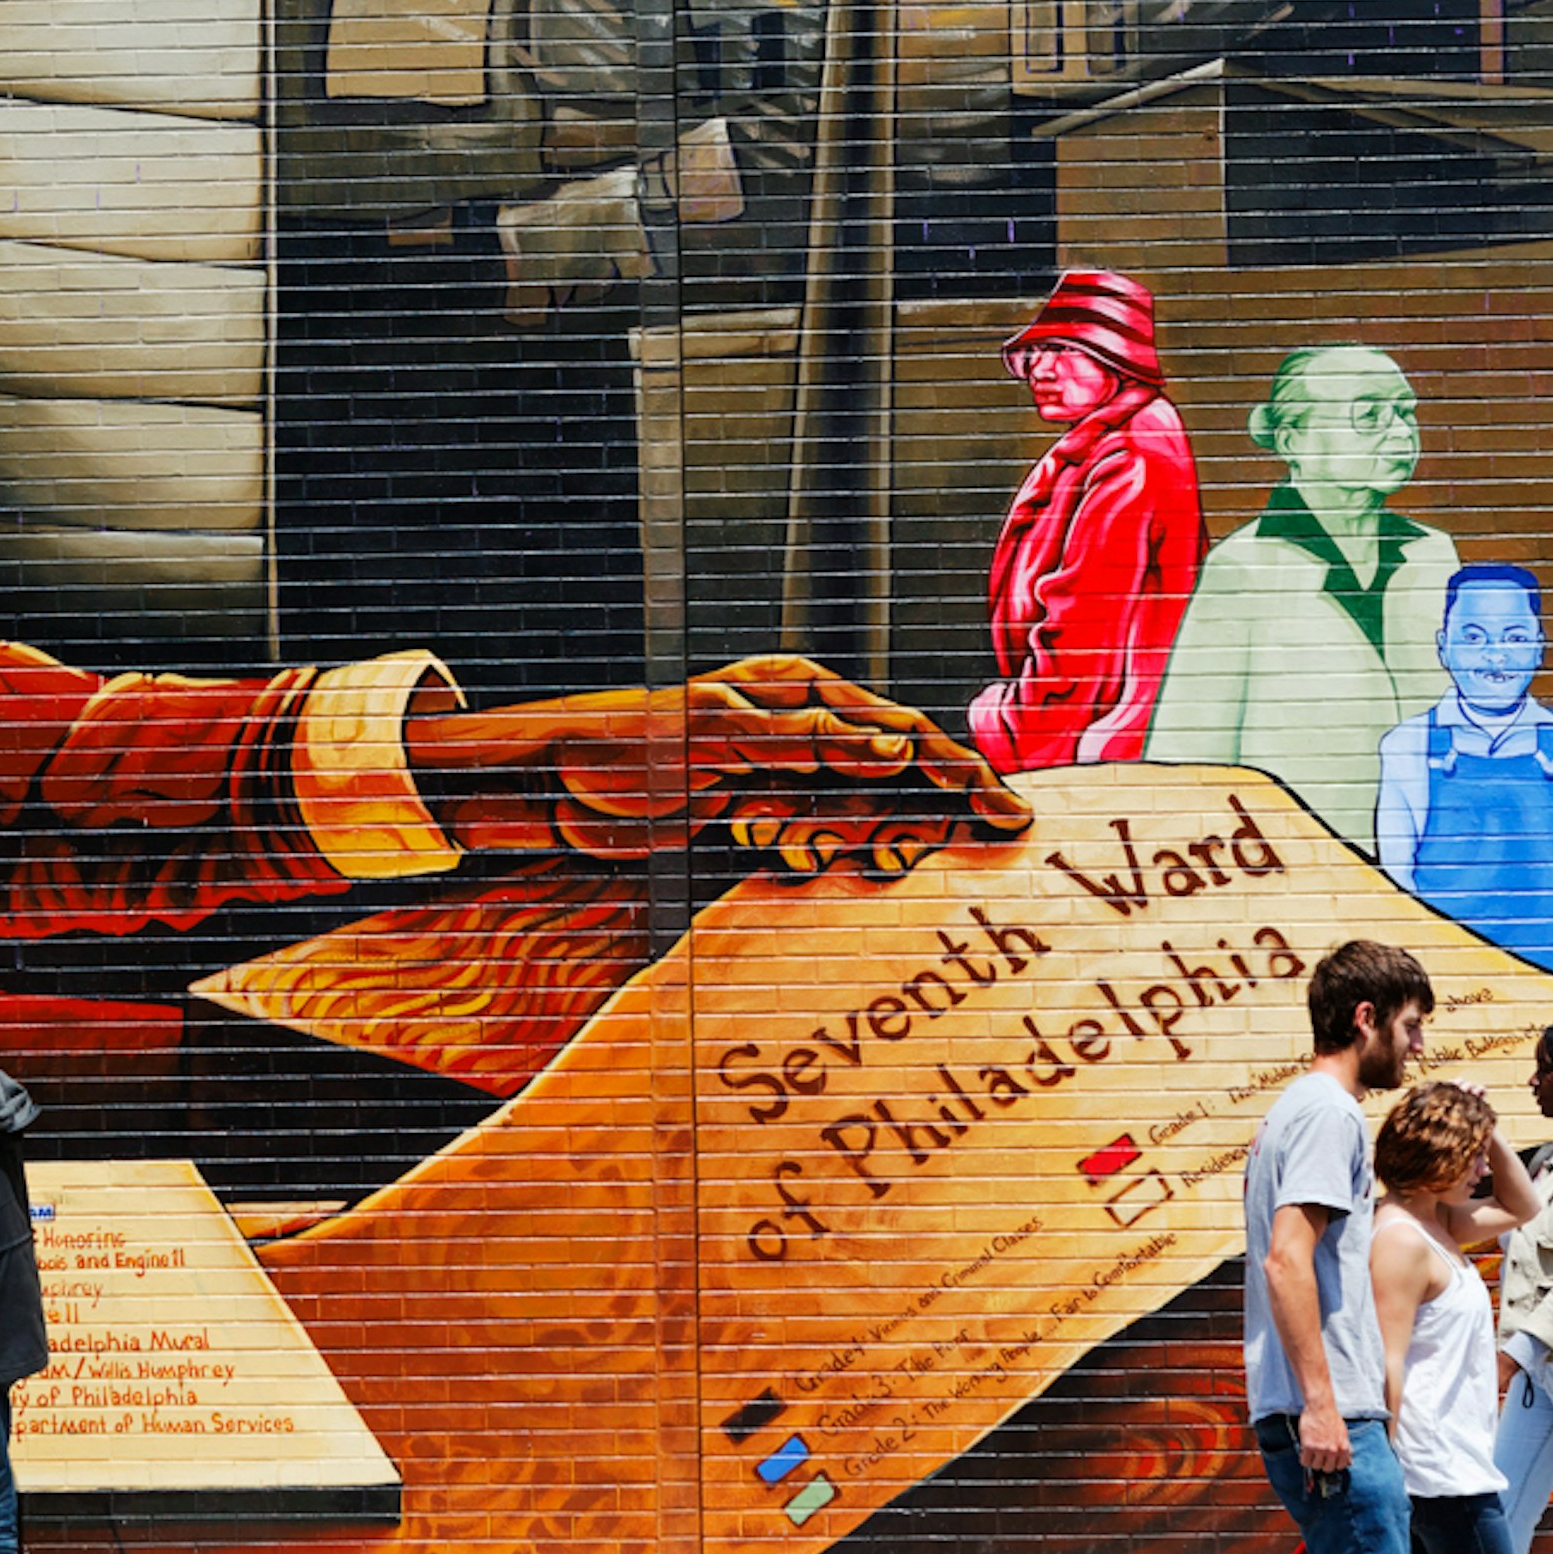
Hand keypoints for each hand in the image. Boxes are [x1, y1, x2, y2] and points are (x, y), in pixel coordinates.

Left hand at [405, 656, 1031, 877]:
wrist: (545, 788)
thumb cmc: (622, 746)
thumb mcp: (716, 738)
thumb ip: (807, 743)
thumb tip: (896, 747)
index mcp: (797, 690)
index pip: (900, 730)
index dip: (958, 773)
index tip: (1007, 814)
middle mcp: (798, 725)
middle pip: (890, 772)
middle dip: (913, 817)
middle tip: (911, 861)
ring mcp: (778, 770)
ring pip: (853, 811)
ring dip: (851, 841)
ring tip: (808, 853)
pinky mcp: (752, 810)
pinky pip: (810, 835)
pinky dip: (810, 855)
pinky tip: (788, 863)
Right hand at [1296, 1397, 1350, 1474]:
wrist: (1320, 1407)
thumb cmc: (1331, 1418)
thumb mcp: (1343, 1434)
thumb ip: (1346, 1449)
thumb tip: (1349, 1463)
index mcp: (1343, 1448)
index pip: (1340, 1467)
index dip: (1333, 1463)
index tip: (1328, 1460)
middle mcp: (1333, 1450)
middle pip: (1327, 1469)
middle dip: (1323, 1463)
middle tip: (1319, 1456)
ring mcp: (1320, 1449)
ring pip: (1315, 1466)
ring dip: (1313, 1461)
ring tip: (1311, 1453)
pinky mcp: (1308, 1446)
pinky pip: (1305, 1461)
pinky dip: (1304, 1459)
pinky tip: (1305, 1452)